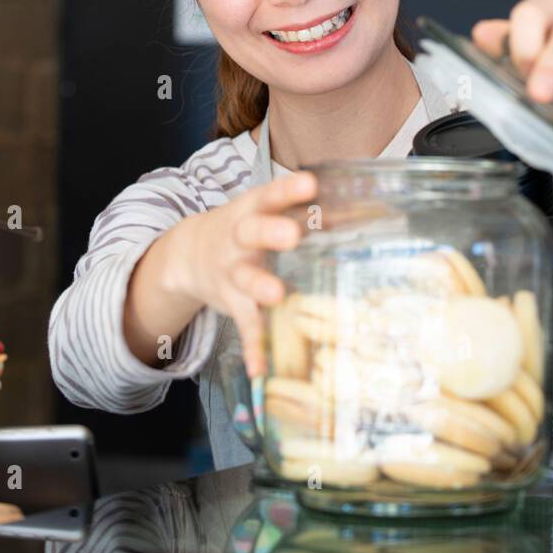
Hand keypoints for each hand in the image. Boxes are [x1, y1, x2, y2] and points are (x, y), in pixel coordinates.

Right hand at [176, 170, 316, 378]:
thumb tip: (362, 209)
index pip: (269, 195)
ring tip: (278, 295)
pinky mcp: (232, 303)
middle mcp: (238, 240)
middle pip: (250, 232)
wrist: (189, 254)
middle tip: (292, 234)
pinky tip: (260, 368)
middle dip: (270, 232)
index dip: (288, 190)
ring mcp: (232, 272)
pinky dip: (252, 347)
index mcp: (251, 211)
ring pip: (245, 278)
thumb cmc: (246, 229)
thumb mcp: (266, 213)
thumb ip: (306, 212)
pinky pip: (244, 325)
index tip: (310, 184)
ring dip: (260, 286)